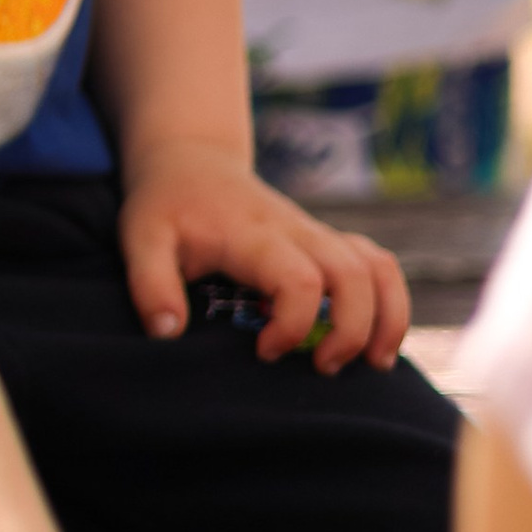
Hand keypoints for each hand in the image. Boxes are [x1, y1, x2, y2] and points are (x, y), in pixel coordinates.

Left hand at [118, 138, 408, 372]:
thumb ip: (150, 284)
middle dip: (352, 329)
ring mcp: (318, 234)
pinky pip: (378, 264)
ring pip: (378, 267)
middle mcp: (297, 231)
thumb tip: (167, 334)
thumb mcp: (141, 239)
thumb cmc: (166, 205)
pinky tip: (374, 343)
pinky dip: (390, 302)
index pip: (298, 279)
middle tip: (323, 369)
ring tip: (373, 364)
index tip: (264, 353)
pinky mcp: (327, 241)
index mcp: (254, 234)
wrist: (191, 162)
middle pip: (354, 275)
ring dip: (388, 317)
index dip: (292, 325)